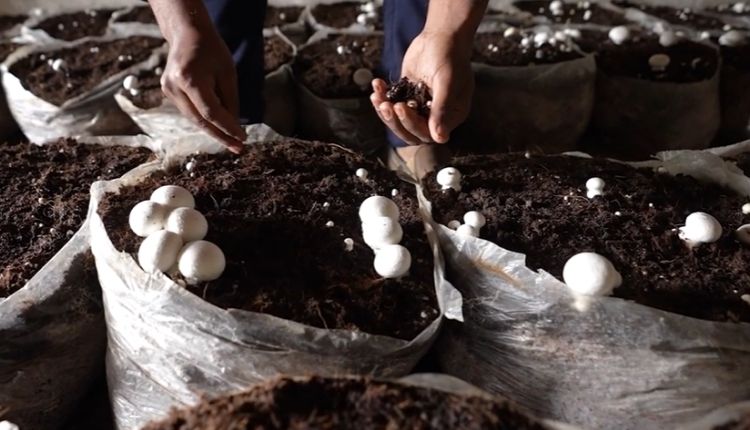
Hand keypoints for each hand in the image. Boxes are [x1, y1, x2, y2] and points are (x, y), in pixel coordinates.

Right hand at [161, 28, 245, 152]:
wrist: (187, 34)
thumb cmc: (211, 50)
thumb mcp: (228, 73)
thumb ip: (230, 100)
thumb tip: (234, 126)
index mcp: (190, 79)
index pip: (211, 112)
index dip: (227, 127)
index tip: (242, 138)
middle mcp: (174, 87)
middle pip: (200, 120)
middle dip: (220, 136)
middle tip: (238, 148)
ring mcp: (168, 90)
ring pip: (194, 119)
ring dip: (213, 131)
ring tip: (232, 141)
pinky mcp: (168, 93)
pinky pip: (190, 112)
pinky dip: (205, 120)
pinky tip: (219, 127)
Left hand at [371, 30, 473, 144]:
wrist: (440, 35)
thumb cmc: (449, 56)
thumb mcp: (446, 82)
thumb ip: (442, 109)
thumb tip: (440, 138)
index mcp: (451, 115)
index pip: (428, 133)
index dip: (412, 125)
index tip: (401, 107)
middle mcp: (435, 114)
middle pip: (411, 131)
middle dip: (395, 120)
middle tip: (386, 105)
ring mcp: (420, 105)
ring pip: (398, 119)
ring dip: (385, 111)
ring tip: (376, 96)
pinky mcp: (407, 94)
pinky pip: (392, 103)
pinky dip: (383, 96)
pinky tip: (377, 85)